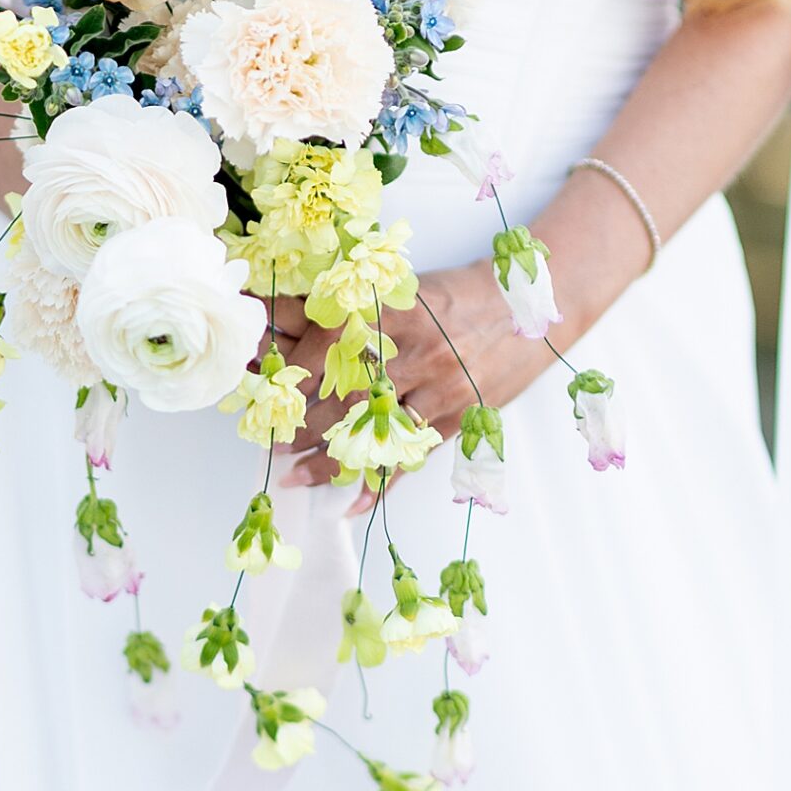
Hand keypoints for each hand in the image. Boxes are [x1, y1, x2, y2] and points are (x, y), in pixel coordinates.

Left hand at [273, 258, 549, 497]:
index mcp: (393, 311)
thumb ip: (349, 309)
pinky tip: (352, 502)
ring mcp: (438, 387)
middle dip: (303, 424)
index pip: (329, 342)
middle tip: (273, 441)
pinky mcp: (456, 416)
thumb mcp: (401, 289)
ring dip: (329, 459)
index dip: (293, 368)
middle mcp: (414, 351)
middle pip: (345, 396)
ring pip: (373, 432)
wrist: (524, 306)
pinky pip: (410, 456)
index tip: (266, 385)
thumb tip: (286, 318)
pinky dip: (380, 483)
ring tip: (295, 475)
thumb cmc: (455, 296)